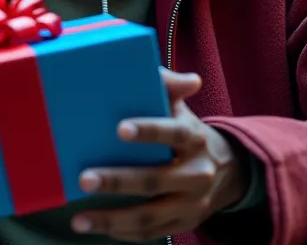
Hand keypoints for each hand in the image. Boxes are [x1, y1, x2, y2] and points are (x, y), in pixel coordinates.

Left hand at [71, 69, 247, 241]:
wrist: (227, 171)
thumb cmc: (188, 133)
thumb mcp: (182, 109)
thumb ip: (171, 88)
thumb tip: (186, 79)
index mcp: (195, 139)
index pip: (175, 133)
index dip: (149, 131)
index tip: (119, 129)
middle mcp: (196, 174)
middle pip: (155, 180)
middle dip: (117, 181)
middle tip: (85, 179)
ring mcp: (190, 204)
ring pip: (149, 216)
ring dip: (111, 218)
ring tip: (79, 219)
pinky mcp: (182, 224)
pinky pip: (149, 234)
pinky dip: (121, 232)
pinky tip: (96, 227)